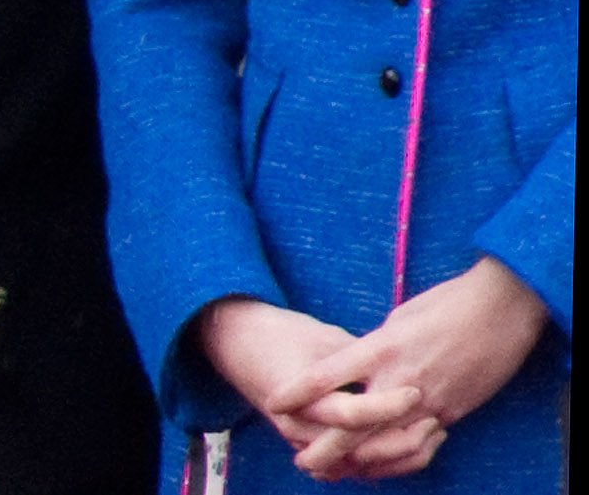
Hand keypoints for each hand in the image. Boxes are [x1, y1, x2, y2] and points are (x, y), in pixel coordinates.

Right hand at [195, 297, 429, 472]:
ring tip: (432, 431)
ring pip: (359, 466)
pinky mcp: (310, 445)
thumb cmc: (282, 333)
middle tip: (435, 420)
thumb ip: (361, 358)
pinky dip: (384, 462)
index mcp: (298, 395)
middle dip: (401, 441)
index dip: (385, 405)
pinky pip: (352, 467)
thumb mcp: (323, 338)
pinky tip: (413, 444)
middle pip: (357, 450)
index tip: (414, 391)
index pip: (349, 413)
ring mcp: (302, 440)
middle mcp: (298, 425)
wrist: (237, 343)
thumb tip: (405, 368)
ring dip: (398, 456)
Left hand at [273, 259, 546, 479]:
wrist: (501, 311)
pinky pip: (419, 444)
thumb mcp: (397, 320)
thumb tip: (356, 367)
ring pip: (386, 445)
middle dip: (325, 449)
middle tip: (302, 461)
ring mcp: (428, 399)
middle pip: (353, 425)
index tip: (273, 403)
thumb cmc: (445, 304)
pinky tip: (381, 463)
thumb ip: (374, 349)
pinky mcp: (451, 412)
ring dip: (360, 463)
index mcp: (380, 347)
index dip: (296, 393)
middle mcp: (400, 378)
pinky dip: (398, 458)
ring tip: (337, 470)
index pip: (326, 377)